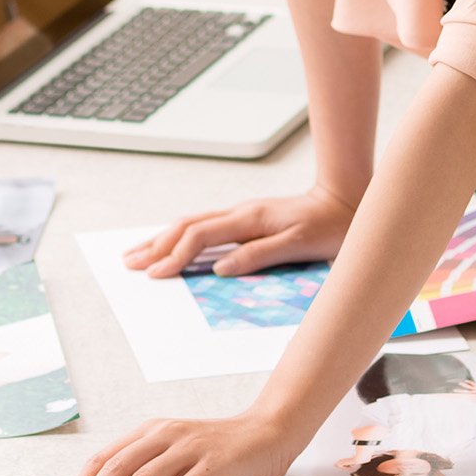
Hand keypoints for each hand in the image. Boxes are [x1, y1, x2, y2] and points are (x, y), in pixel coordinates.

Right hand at [124, 184, 357, 277]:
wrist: (345, 201)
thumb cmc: (329, 226)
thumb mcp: (299, 244)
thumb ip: (260, 255)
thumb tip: (222, 269)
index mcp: (249, 219)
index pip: (200, 237)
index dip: (176, 256)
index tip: (155, 274)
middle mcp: (240, 213)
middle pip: (186, 227)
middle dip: (156, 245)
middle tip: (130, 263)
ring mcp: (242, 214)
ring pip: (192, 224)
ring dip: (163, 239)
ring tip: (138, 253)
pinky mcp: (246, 219)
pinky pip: (205, 227)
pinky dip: (182, 237)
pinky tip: (173, 245)